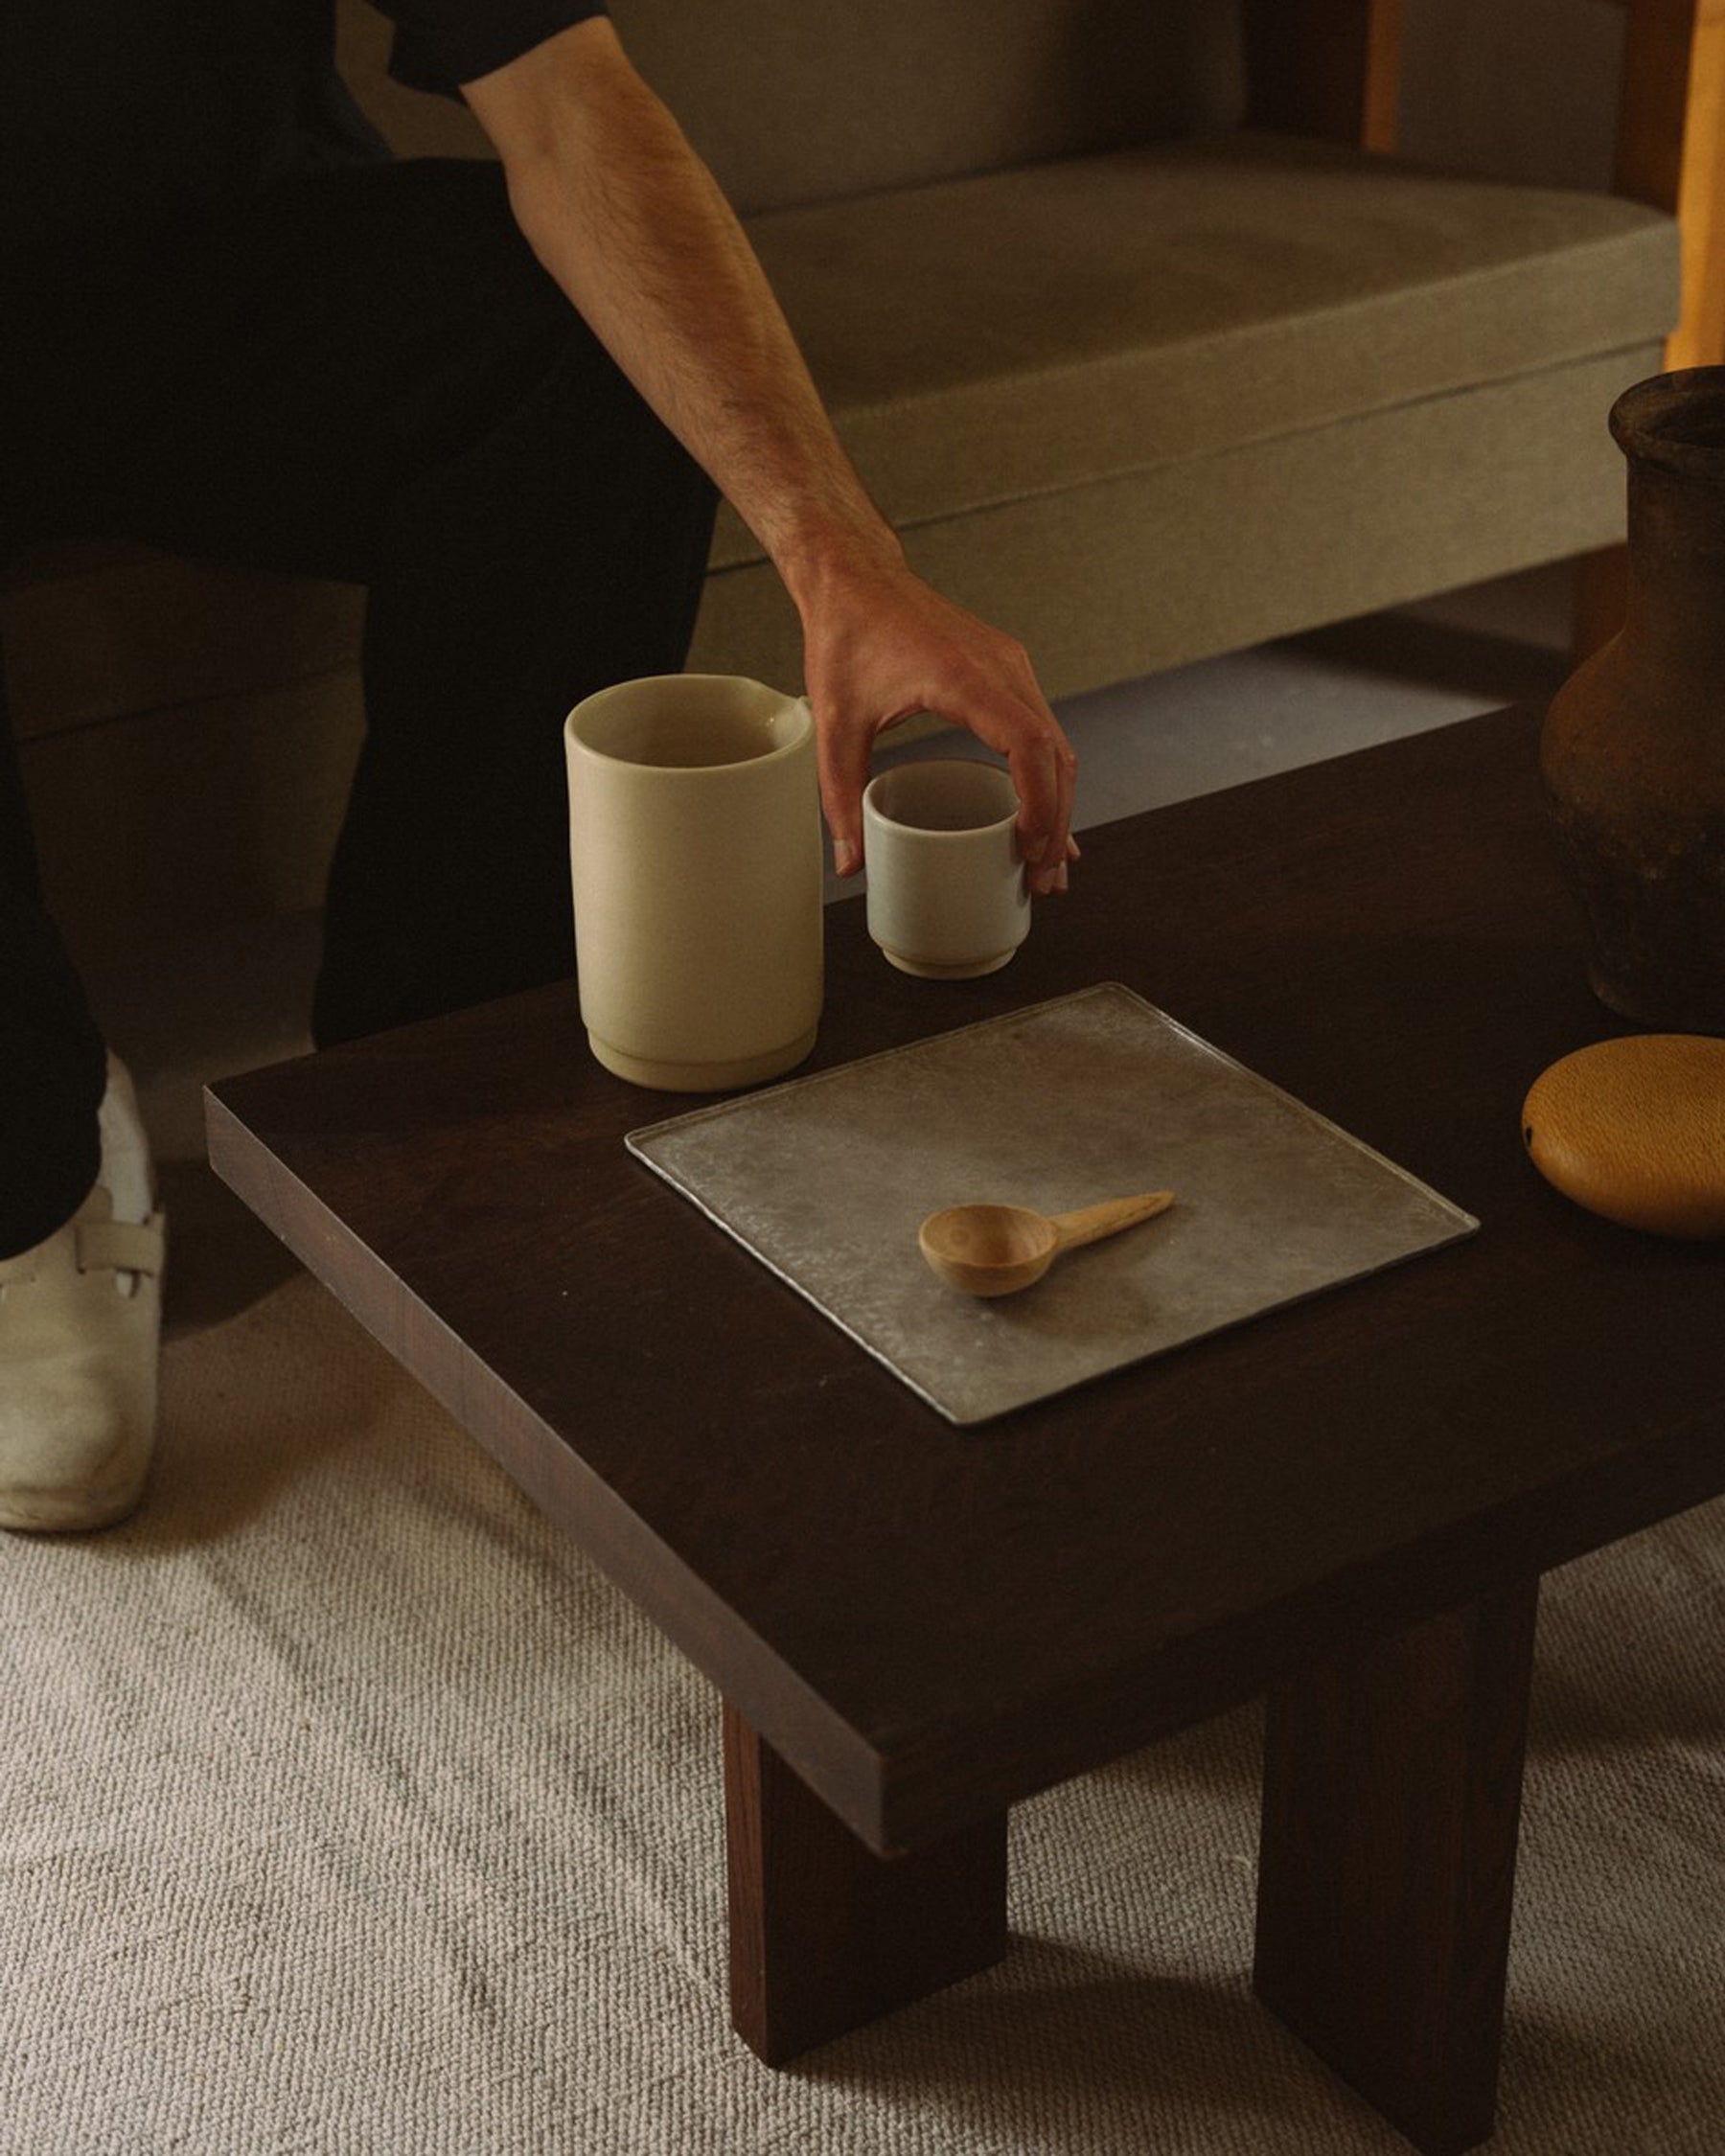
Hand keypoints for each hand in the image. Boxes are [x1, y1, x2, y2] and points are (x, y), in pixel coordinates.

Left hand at [797, 553, 1078, 895]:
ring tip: (1048, 862)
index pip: (1028, 744)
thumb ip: (840, 795)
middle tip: (1044, 878)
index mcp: (963, 676)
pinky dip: (1048, 776)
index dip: (1039, 802)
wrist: (855, 576)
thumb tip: (852, 863)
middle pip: (1055, 753)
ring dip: (1058, 802)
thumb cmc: (845, 636)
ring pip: (1056, 743)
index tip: (1028, 848)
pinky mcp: (1006, 671)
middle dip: (1057, 821)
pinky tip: (1045, 815)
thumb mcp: (834, 722)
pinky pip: (1041, 730)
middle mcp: (1001, 667)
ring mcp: (1010, 666)